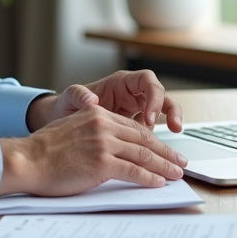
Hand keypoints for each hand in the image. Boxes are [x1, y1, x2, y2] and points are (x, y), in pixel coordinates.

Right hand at [0, 104, 187, 196]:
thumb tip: (111, 147)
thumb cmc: (44, 150)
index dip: (153, 140)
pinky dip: (149, 178)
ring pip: (143, 155)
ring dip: (164, 166)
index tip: (164, 149)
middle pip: (144, 140)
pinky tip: (159, 182)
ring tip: (176, 174)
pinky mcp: (102, 163)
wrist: (27, 160)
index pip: (133, 128)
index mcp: (97, 114)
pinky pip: (134, 171)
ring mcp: (104, 143)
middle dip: (165, 153)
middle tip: (180, 162)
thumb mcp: (72, 129)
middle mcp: (103, 125)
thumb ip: (93, 132)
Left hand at [27, 69, 183, 132]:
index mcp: (120, 83)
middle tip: (175, 128)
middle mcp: (132, 95)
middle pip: (161, 97)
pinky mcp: (135, 127)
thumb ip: (78, 96)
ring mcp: (136, 110)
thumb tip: (91, 99)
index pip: (146, 81)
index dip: (153, 96)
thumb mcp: (69, 98)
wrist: (61, 122)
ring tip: (172, 143)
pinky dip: (157, 143)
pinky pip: (152, 132)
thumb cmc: (67, 106)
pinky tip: (157, 156)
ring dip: (171, 126)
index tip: (149, 116)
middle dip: (171, 112)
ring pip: (162, 114)